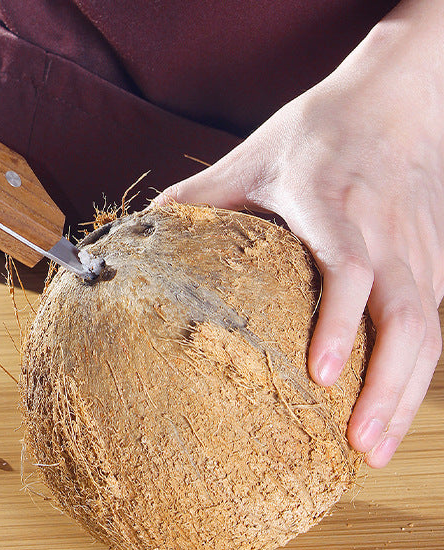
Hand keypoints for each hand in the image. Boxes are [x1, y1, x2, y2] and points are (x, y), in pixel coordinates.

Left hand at [156, 0, 443, 467]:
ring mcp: (418, 248)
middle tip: (358, 449)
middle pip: (407, 316)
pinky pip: (432, 325)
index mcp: (330, 200)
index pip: (350, 265)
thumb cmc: (314, 130)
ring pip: (430, 331)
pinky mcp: (434, 261)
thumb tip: (136, 240)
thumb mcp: (248, 157)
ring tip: (373, 451)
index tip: (320, 375)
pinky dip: (414, 375)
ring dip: (408, 395)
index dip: (340, 321)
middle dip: (390, 387)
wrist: (395, 98)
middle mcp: (383, 228)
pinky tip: (389, 409)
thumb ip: (194, 199)